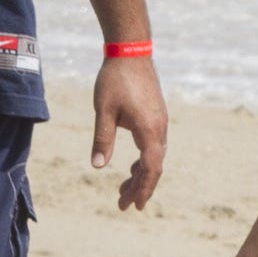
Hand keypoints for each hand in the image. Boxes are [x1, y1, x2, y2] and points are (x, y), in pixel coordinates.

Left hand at [92, 54, 167, 208]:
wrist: (130, 50)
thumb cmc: (115, 79)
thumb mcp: (103, 111)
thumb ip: (102, 139)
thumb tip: (97, 167)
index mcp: (149, 129)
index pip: (151, 168)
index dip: (144, 189)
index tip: (135, 206)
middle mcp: (159, 127)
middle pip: (154, 166)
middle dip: (140, 187)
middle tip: (122, 204)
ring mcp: (159, 120)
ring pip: (155, 156)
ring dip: (141, 174)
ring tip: (123, 189)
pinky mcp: (156, 114)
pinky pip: (154, 144)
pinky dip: (144, 160)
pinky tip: (132, 166)